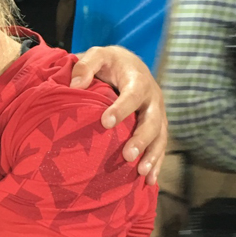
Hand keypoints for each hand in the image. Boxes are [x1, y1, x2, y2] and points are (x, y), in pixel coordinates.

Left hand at [70, 45, 166, 184]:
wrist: (131, 65)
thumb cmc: (110, 63)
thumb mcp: (98, 55)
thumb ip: (86, 65)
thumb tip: (75, 85)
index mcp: (138, 80)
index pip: (133, 94)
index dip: (121, 108)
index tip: (105, 122)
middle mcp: (153, 99)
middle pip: (153, 121)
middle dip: (141, 139)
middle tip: (127, 155)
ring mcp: (158, 114)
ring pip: (160, 137)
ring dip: (152, 156)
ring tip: (141, 173)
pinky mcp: (158, 127)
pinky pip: (160, 146)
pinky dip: (157, 163)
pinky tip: (149, 181)